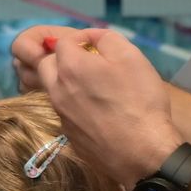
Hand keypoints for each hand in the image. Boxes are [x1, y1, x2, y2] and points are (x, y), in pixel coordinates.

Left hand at [11, 26, 181, 183]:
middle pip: (47, 66)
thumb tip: (91, 37)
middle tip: (88, 65)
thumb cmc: (140, 100)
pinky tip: (100, 114)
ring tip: (94, 89)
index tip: (98, 46)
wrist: (143, 153)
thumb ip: (106, 39)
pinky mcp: (70, 137)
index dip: (81, 39)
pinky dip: (76, 108)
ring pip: (55, 91)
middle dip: (63, 60)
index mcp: (70, 67)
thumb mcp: (131, 57)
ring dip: (67, 84)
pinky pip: (66, 114)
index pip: (63, 42)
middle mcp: (58, 90)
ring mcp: (62, 116)